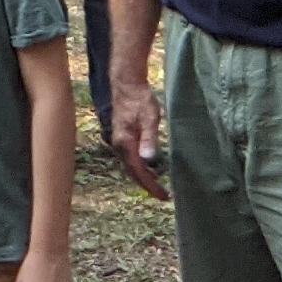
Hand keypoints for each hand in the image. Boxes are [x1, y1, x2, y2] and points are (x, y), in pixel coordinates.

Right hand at [111, 84, 170, 200]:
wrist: (127, 86)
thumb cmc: (140, 100)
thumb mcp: (149, 119)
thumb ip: (149, 140)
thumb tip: (148, 161)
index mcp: (125, 143)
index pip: (139, 171)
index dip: (151, 185)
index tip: (163, 196)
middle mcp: (118, 146)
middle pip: (133, 172)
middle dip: (147, 185)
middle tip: (163, 196)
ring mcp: (118, 142)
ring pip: (131, 166)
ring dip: (143, 177)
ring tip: (158, 186)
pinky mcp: (122, 138)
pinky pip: (130, 159)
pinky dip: (140, 167)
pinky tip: (149, 168)